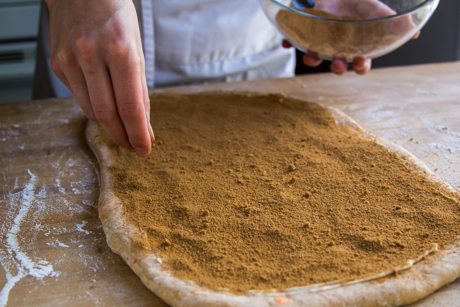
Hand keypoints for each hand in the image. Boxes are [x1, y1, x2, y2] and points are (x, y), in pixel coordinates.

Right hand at [45, 0, 153, 156]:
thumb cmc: (117, 19)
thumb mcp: (138, 49)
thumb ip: (139, 89)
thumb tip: (144, 126)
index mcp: (121, 50)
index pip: (131, 106)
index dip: (138, 133)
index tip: (145, 149)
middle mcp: (92, 54)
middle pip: (107, 114)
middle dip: (123, 137)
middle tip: (133, 146)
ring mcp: (70, 58)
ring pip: (90, 110)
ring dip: (108, 126)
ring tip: (122, 131)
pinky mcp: (57, 63)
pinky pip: (78, 96)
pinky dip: (93, 106)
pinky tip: (103, 103)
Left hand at [284, 0, 418, 74]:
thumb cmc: (357, 4)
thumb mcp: (376, 10)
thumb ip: (393, 22)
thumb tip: (414, 32)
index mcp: (355, 46)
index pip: (360, 63)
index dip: (360, 66)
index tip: (360, 63)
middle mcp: (336, 47)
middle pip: (337, 63)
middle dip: (338, 67)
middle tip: (338, 63)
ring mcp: (319, 40)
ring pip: (314, 55)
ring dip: (312, 58)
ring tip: (310, 56)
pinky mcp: (303, 31)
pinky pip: (293, 40)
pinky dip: (289, 41)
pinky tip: (287, 42)